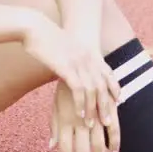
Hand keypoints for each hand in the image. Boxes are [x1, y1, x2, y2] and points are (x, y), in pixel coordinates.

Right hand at [21, 17, 120, 138]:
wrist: (33, 26)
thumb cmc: (45, 36)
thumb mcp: (66, 45)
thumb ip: (73, 55)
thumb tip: (73, 63)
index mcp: (89, 52)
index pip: (108, 73)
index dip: (115, 88)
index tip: (119, 101)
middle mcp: (88, 58)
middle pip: (103, 86)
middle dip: (107, 106)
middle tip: (109, 123)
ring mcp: (78, 62)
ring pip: (93, 91)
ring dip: (93, 109)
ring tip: (91, 125)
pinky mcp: (67, 67)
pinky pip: (78, 89)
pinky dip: (81, 104)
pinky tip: (79, 115)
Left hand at [50, 80, 119, 151]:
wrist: (79, 62)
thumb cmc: (65, 87)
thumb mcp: (55, 106)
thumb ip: (55, 127)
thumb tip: (52, 148)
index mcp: (64, 121)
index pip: (64, 151)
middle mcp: (79, 121)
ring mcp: (94, 115)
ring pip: (97, 145)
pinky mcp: (108, 108)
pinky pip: (113, 129)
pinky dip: (114, 143)